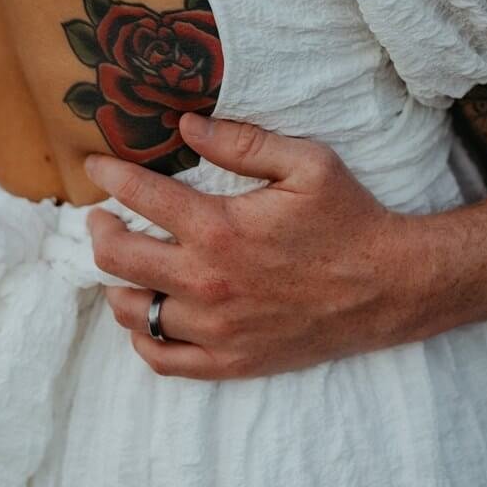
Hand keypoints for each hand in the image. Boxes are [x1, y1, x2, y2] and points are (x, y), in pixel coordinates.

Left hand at [82, 114, 437, 379]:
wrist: (389, 287)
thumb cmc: (349, 220)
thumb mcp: (306, 164)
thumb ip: (241, 142)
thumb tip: (185, 126)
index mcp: (220, 228)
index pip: (139, 196)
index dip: (109, 176)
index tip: (97, 166)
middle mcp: (207, 282)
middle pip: (116, 258)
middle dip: (99, 230)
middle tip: (102, 216)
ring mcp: (216, 329)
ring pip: (132, 311)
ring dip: (118, 284)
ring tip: (124, 264)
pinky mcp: (230, 360)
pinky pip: (162, 358)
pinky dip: (143, 337)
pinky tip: (149, 315)